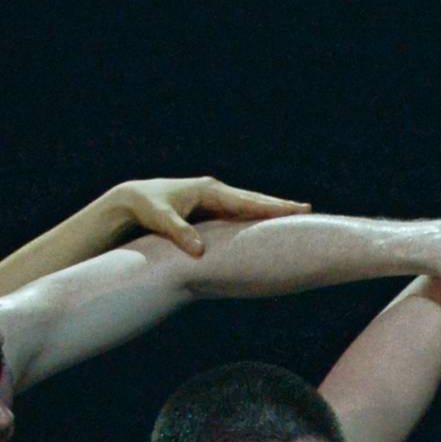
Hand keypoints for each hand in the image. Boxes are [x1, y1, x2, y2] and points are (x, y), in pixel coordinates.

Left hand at [104, 176, 311, 253]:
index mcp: (209, 190)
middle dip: (280, 205)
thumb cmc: (146, 207)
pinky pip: (240, 215)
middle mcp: (216, 192)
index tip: (292, 210)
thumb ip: (179, 232)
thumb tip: (199, 251)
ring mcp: (215, 201)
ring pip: (249, 207)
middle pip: (254, 200)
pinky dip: (256, 219)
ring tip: (296, 215)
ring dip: (271, 211)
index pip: (245, 201)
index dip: (269, 207)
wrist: (133, 199)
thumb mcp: (160, 218)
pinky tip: (269, 227)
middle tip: (307, 209)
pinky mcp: (212, 211)